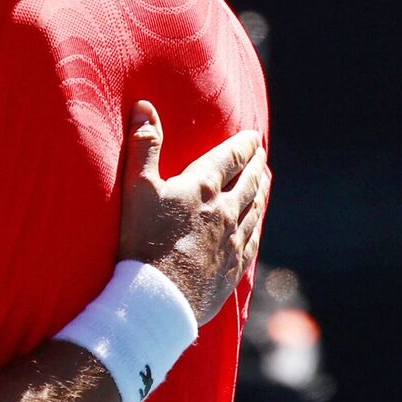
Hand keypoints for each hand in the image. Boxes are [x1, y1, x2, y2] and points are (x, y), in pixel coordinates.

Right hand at [117, 101, 268, 324]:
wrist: (159, 295)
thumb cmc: (143, 239)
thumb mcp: (137, 187)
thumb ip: (144, 146)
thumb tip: (145, 107)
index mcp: (203, 188)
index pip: (230, 158)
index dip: (243, 145)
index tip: (253, 135)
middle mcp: (225, 211)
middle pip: (249, 182)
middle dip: (256, 165)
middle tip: (262, 155)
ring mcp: (232, 241)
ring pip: (255, 210)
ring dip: (261, 192)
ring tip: (265, 181)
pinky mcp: (233, 268)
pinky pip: (253, 241)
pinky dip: (257, 226)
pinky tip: (257, 224)